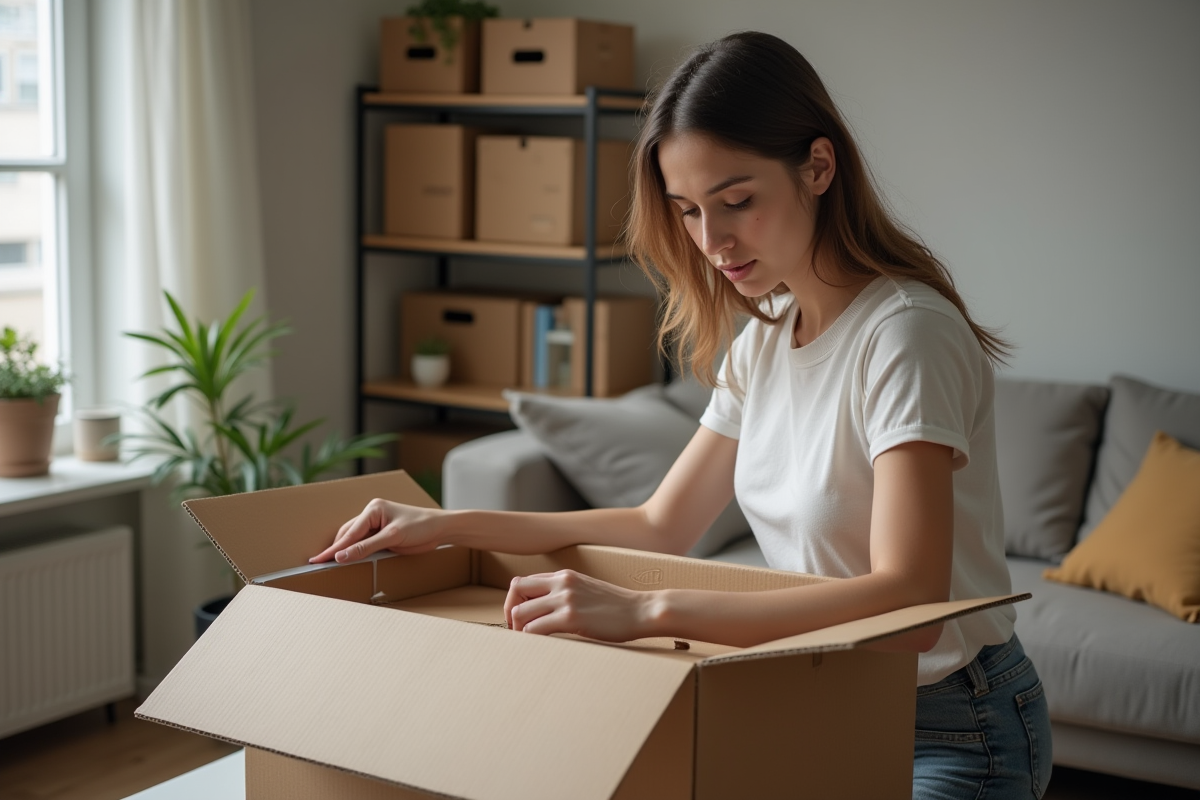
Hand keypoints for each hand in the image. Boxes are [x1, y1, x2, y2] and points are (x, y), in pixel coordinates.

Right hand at [308, 498, 443, 563]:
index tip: (319, 559)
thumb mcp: (393, 537)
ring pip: (354, 539)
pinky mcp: (383, 534)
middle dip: (335, 549)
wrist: (440, 529)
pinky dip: (356, 552)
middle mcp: (372, 514)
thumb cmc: (421, 526)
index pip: (350, 532)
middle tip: (318, 563)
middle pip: (348, 534)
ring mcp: (377, 524)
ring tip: (327, 563)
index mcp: (373, 509)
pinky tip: (348, 560)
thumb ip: (366, 547)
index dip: (334, 548)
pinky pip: (364, 543)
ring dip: (344, 550)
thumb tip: (342, 556)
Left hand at [504, 569, 658, 641]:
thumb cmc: (618, 606)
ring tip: (526, 642)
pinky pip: (535, 629)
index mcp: (564, 576)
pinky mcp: (571, 618)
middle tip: (516, 631)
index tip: (519, 619)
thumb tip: (546, 608)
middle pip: (516, 591)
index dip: (514, 601)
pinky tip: (537, 646)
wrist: (642, 611)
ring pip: (521, 612)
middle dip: (510, 613)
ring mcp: (565, 599)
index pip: (523, 582)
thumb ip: (566, 593)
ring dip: (518, 630)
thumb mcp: (587, 589)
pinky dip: (529, 639)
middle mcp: (561, 583)